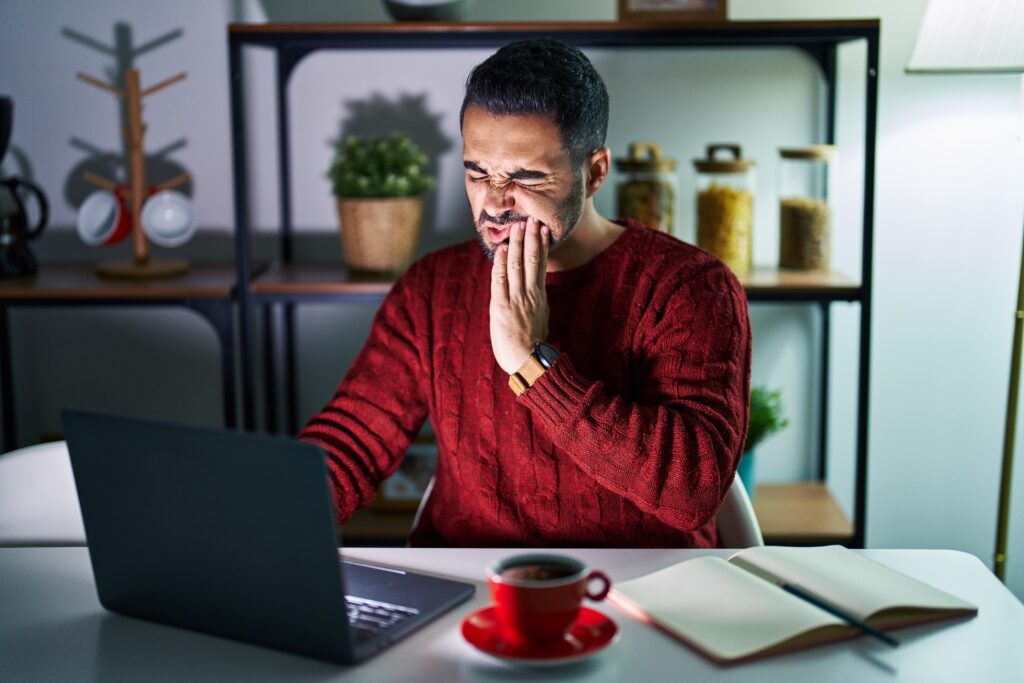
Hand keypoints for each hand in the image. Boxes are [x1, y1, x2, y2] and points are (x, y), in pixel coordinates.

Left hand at [490, 216, 549, 374]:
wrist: (528, 361)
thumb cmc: (533, 345)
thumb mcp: (541, 318)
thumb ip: (537, 302)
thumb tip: (537, 291)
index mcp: (539, 296)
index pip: (540, 265)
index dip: (541, 245)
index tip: (542, 229)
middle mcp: (529, 294)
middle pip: (530, 260)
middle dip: (530, 238)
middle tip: (531, 219)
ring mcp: (515, 299)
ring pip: (516, 266)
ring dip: (516, 244)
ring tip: (518, 227)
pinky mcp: (500, 307)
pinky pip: (500, 280)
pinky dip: (499, 263)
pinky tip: (500, 249)